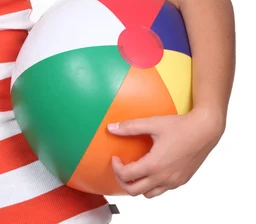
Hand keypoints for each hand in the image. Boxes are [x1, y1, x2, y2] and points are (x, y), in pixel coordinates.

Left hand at [107, 108, 223, 198]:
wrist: (205, 130)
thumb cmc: (181, 126)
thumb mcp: (153, 123)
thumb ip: (130, 127)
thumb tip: (111, 128)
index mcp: (154, 165)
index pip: (127, 176)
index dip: (116, 168)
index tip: (115, 158)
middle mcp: (164, 177)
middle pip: (134, 191)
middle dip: (123, 181)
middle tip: (121, 168)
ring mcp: (174, 182)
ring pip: (149, 194)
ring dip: (138, 185)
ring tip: (135, 170)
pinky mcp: (181, 181)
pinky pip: (162, 189)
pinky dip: (153, 184)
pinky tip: (152, 169)